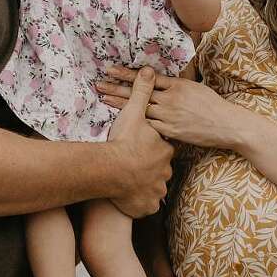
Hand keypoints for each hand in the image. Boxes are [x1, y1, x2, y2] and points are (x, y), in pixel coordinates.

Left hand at [96, 65, 252, 151]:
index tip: (112, 69)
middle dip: (117, 87)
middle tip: (99, 82)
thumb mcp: (195, 88)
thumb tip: (162, 80)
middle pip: (139, 92)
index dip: (128, 74)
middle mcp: (170, 98)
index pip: (147, 77)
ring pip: (140, 109)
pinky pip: (149, 127)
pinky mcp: (170, 131)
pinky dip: (136, 124)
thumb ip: (176, 85)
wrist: (226, 125)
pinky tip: (121, 121)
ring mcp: (169, 116)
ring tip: (104, 97)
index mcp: (177, 85)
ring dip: (121, 104)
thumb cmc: (212, 106)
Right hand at [105, 67, 174, 217]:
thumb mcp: (132, 112)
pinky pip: (146, 206)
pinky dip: (140, 203)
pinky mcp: (148, 206)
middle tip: (134, 165)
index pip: (163, 148)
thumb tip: (148, 70)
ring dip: (145, 187)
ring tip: (131, 183)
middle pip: (159, 169)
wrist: (111, 170)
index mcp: (165, 149)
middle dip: (149, 168)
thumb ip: (142, 91)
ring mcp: (157, 190)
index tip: (141, 148)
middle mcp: (165, 171)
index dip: (152, 147)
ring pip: (154, 188)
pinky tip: (132, 199)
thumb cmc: (122, 141)